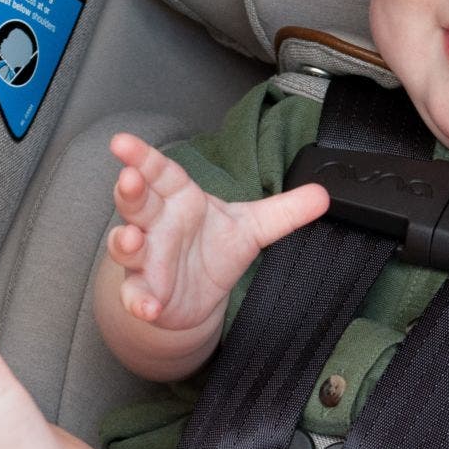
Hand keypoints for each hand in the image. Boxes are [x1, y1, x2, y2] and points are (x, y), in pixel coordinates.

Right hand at [104, 132, 329, 333]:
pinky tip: (148, 306)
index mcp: (179, 200)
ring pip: (125, 245)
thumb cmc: (212, 250)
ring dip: (125, 242)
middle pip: (136, 202)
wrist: (197, 298)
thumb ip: (285, 211)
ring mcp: (145, 259)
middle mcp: (155, 225)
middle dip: (129, 190)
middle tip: (129, 178)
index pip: (160, 172)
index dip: (143, 156)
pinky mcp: (144, 293)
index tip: (124, 142)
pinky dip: (138, 302)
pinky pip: (135, 296)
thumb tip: (325, 194)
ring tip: (132, 239)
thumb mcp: (251, 228)